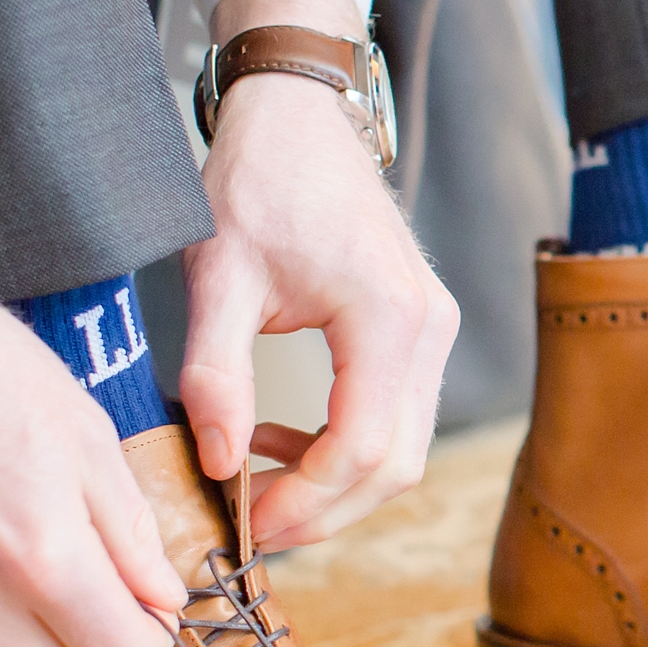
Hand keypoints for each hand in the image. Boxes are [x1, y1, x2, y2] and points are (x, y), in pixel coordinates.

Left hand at [182, 0, 459, 550]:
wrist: (298, 119)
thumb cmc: (257, 181)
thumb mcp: (218, 275)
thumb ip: (216, 373)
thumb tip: (214, 465)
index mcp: (387, 316)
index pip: (364, 447)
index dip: (306, 502)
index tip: (245, 522)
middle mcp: (428, 330)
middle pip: (396, 467)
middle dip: (324, 511)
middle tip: (250, 527)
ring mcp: (433, 334)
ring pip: (402, 453)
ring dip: (334, 487)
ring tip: (256, 487)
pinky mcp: (420, 335)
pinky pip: (396, 421)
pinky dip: (344, 450)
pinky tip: (277, 440)